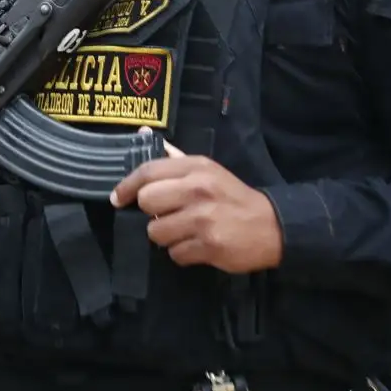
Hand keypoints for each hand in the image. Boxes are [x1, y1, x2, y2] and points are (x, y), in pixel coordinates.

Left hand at [110, 141, 282, 271]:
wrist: (272, 226)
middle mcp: (197, 190)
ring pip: (156, 233)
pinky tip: (197, 244)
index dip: (127, 186)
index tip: (118, 197)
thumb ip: (175, 158)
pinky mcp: (208, 246)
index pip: (148, 172)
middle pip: (147, 202)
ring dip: (166, 236)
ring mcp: (202, 220)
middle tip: (166, 215)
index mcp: (196, 168)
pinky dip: (182, 253)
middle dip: (151, 213)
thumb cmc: (232, 196)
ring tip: (184, 231)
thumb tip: (143, 135)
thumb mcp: (208, 170)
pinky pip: (175, 254)